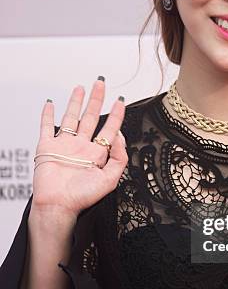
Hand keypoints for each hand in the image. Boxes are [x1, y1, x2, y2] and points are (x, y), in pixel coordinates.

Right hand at [30, 78, 126, 221]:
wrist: (58, 205)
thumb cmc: (82, 197)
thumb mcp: (111, 179)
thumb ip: (119, 157)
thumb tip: (119, 136)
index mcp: (96, 154)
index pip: (110, 128)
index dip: (116, 114)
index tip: (120, 100)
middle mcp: (81, 147)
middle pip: (91, 117)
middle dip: (97, 99)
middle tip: (101, 83)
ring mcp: (64, 145)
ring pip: (71, 118)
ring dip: (76, 102)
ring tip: (81, 88)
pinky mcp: (47, 146)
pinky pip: (47, 126)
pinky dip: (48, 115)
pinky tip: (51, 104)